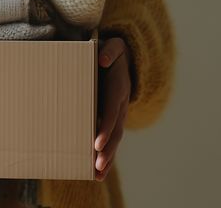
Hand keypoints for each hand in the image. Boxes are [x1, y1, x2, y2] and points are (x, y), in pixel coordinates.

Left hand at [94, 36, 131, 181]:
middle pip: (116, 131)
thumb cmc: (112, 51)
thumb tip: (103, 59)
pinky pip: (111, 138)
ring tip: (97, 175)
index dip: (106, 127)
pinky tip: (97, 171)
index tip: (97, 142)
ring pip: (115, 139)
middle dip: (108, 151)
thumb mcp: (113, 46)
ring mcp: (119, 113)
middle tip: (98, 167)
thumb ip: (110, 50)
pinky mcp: (113, 118)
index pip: (112, 111)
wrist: (123, 56)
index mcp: (119, 89)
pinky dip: (106, 155)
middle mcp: (121, 105)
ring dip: (107, 158)